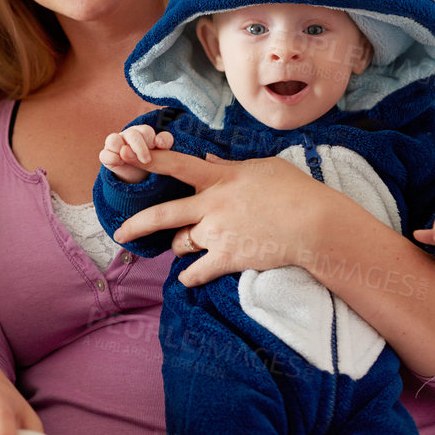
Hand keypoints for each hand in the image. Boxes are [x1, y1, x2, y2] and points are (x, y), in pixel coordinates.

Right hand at [99, 127, 173, 183]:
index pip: (146, 131)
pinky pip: (104, 154)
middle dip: (140, 148)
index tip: (158, 148)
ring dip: (123, 151)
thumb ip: (165, 142)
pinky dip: (112, 158)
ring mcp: (115, 144)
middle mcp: (127, 135)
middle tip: (147, 160)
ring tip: (130, 160)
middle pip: (131, 135)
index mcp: (142, 132)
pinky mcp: (106, 155)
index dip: (152, 140)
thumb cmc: (151, 157)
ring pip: (113, 140)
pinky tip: (120, 162)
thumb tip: (158, 141)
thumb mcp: (162, 151)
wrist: (138, 172)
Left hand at [113, 150, 327, 286]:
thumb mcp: (261, 167)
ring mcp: (218, 234)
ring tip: (182, 246)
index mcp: (219, 178)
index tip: (125, 158)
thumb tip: (208, 158)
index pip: (176, 166)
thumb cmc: (295, 190)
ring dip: (177, 246)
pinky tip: (187, 277)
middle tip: (119, 235)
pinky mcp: (227, 258)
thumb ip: (228, 164)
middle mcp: (212, 205)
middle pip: (162, 215)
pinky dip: (189, 276)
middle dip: (136, 225)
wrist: (315, 225)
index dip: (148, 161)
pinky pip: (196, 272)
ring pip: (179, 243)